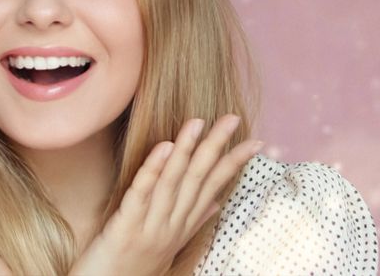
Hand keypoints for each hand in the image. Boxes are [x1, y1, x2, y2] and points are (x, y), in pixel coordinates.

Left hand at [69, 114, 262, 275]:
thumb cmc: (133, 267)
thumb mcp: (168, 245)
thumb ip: (192, 221)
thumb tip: (216, 203)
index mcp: (183, 225)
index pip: (213, 187)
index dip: (233, 163)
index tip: (254, 141)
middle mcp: (172, 225)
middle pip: (198, 180)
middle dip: (216, 147)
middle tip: (233, 119)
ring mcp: (150, 227)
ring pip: (173, 183)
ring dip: (186, 150)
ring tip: (198, 122)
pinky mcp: (125, 227)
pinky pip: (141, 194)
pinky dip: (153, 169)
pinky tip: (164, 146)